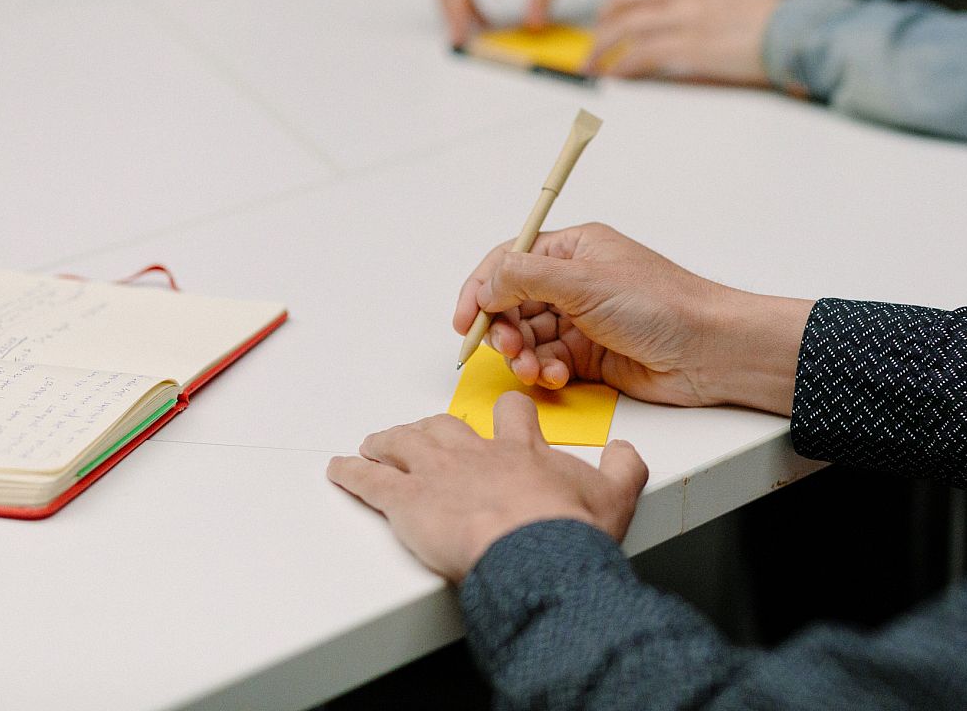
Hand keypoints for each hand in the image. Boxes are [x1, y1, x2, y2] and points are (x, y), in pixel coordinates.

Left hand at [328, 393, 647, 582]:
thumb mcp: (617, 496)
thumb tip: (627, 451)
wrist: (537, 554)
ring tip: (375, 443)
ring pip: (404, 443)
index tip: (504, 414)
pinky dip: (351, 473)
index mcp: (522, 451)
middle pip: (446, 425)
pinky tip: (339, 468)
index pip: (511, 415)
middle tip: (424, 433)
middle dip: (432, 428)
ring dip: (387, 442)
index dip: (505, 414)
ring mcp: (438, 475)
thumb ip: (624, 468)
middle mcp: (476, 454)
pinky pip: (370, 481)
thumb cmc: (571, 531)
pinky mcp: (407, 503)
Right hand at [454, 223, 810, 414]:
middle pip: (513, 303)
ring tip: (536, 368)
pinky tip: (559, 376)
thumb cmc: (662, 305)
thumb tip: (484, 285)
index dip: (482, 289)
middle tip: (508, 348)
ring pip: (529, 337)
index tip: (466, 319)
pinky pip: (549, 362)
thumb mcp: (584, 281)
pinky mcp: (590, 355)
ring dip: (524, 355)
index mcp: (574, 250)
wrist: (707, 350)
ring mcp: (582, 320)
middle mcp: (575, 282)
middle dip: (503, 328)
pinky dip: (546, 371)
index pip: (510, 261)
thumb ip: (525, 277)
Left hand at [588, 0, 781, 84]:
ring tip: (593, 69)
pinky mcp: (692, 48)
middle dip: (600, 27)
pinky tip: (615, 77)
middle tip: (591, 49)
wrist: (796, 33)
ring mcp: (687, 18)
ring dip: (603, 51)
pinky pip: (642, 55)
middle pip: (623, 3)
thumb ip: (692, 1)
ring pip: (626, 30)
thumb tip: (661, 24)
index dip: (611, 4)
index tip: (602, 21)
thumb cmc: (766, 24)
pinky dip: (623, 67)